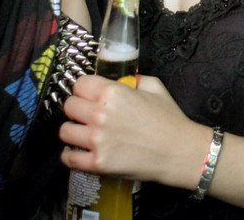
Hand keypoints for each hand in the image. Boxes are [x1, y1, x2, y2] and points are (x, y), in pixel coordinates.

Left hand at [59, 74, 207, 189]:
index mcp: (113, 92)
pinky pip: (68, 158)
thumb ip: (134, 79)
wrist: (180, 152)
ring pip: (64, 131)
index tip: (89, 96)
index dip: (84, 89)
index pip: (79, 84)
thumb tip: (121, 81)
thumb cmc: (170, 119)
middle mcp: (100, 114)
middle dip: (77, 109)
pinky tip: (80, 152)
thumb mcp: (155, 87)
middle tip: (87, 115)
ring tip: (83, 134)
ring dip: (73, 131)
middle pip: (69, 106)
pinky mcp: (97, 163)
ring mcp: (97, 140)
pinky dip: (71, 155)